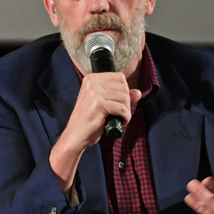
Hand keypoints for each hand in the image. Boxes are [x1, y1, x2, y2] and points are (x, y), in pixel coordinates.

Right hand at [50, 73, 141, 190]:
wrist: (75, 136)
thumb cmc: (90, 121)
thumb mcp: (105, 105)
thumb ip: (121, 96)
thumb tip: (138, 92)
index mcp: (91, 78)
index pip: (120, 77)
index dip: (125, 92)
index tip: (119, 104)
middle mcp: (91, 82)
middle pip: (124, 87)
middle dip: (127, 102)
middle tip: (120, 114)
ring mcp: (94, 93)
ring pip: (125, 97)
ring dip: (126, 111)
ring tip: (119, 118)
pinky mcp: (97, 104)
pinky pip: (122, 108)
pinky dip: (125, 117)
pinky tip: (120, 122)